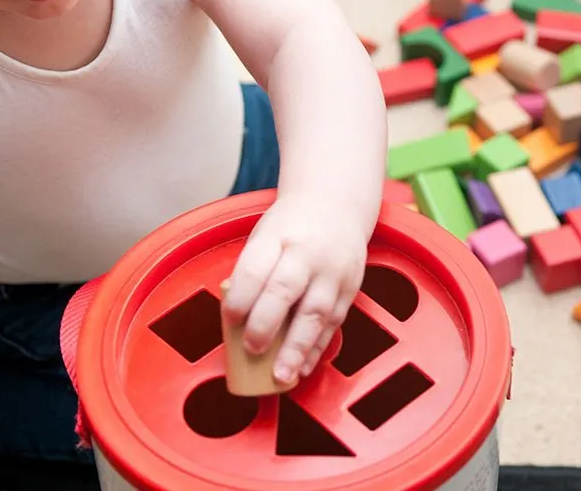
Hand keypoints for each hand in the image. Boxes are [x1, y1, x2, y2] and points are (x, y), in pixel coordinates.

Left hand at [221, 196, 367, 383]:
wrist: (337, 205)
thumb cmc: (292, 227)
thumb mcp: (265, 236)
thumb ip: (252, 272)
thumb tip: (236, 320)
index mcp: (278, 236)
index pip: (256, 268)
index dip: (240, 297)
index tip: (230, 319)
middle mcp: (309, 253)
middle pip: (286, 290)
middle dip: (267, 324)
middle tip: (252, 350)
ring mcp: (334, 271)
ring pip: (316, 312)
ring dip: (298, 348)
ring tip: (282, 375)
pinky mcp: (351, 288)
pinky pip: (334, 323)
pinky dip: (318, 348)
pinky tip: (304, 367)